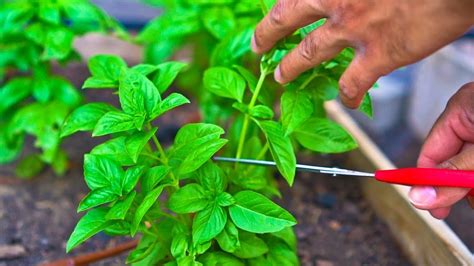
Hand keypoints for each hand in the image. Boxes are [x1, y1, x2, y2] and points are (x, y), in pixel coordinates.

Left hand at [252, 0, 473, 107]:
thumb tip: (338, 3)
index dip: (275, 10)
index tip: (268, 17)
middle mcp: (337, 2)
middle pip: (285, 20)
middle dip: (267, 36)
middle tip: (258, 48)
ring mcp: (355, 30)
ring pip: (308, 54)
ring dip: (290, 68)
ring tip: (281, 77)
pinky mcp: (380, 55)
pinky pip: (352, 84)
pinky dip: (346, 96)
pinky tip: (345, 103)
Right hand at [409, 82, 473, 218]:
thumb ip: (452, 173)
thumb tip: (419, 197)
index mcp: (460, 111)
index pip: (430, 154)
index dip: (427, 182)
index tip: (430, 207)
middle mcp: (470, 118)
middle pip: (451, 163)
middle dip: (459, 186)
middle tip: (471, 202)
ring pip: (468, 166)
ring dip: (473, 185)